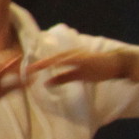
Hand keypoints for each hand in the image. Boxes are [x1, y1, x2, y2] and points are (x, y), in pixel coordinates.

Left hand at [23, 48, 138, 85]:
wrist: (115, 64)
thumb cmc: (96, 69)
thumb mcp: (77, 75)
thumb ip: (62, 78)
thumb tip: (46, 84)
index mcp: (67, 58)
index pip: (48, 60)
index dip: (36, 64)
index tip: (23, 69)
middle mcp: (70, 54)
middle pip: (50, 58)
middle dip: (37, 63)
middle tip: (24, 68)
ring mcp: (77, 56)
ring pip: (57, 59)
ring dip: (45, 62)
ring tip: (33, 67)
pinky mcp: (84, 60)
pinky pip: (70, 62)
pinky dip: (60, 63)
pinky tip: (52, 65)